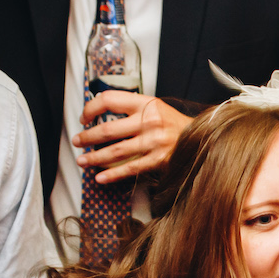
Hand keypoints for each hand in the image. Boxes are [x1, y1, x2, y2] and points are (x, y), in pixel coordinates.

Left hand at [75, 93, 191, 185]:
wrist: (201, 139)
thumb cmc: (172, 124)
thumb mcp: (154, 107)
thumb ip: (131, 108)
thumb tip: (100, 114)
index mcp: (145, 103)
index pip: (109, 100)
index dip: (91, 108)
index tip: (84, 118)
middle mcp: (149, 121)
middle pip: (108, 130)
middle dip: (87, 137)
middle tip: (77, 142)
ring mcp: (154, 142)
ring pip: (116, 151)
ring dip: (95, 157)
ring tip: (82, 161)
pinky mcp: (158, 160)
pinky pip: (130, 168)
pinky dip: (113, 174)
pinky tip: (100, 177)